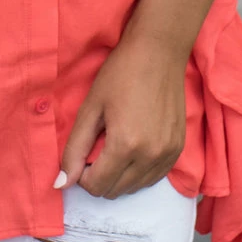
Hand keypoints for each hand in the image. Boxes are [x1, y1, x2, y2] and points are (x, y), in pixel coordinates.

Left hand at [57, 29, 188, 199]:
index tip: (83, 152)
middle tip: (98, 147)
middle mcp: (149, 157)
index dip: (82, 174)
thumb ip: (74, 148)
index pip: (96, 186)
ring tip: (115, 145)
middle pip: (115, 191)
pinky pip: (153, 178)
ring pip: (135, 188)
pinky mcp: (179, 150)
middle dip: (99, 176)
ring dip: (119, 176)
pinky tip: (133, 147)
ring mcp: (168, 155)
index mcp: (125, 146)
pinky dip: (138, 171)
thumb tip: (62, 184)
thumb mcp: (90, 107)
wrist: (159, 51)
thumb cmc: (120, 73)